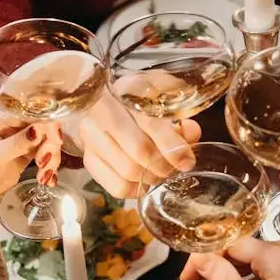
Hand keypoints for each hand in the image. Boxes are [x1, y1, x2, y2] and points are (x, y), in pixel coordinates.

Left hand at [0, 104, 61, 226]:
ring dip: (51, 156)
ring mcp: (21, 133)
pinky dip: (51, 163)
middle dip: (49, 142)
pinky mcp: (29, 148)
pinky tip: (46, 179)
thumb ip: (16, 143)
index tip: (51, 141)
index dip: (44, 122)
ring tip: (43, 176)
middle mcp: (11, 118)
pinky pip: (48, 150)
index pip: (29, 108)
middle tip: (43, 163)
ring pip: (49, 136)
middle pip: (44, 121)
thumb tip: (40, 129)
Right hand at [77, 90, 200, 197]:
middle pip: (139, 150)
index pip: (151, 123)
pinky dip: (136, 189)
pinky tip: (143, 180)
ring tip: (159, 171)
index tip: (187, 160)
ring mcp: (90, 136)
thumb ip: (179, 112)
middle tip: (174, 167)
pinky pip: (116, 186)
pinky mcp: (88, 158)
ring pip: (127, 171)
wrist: (105, 99)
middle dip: (163, 164)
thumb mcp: (162, 94)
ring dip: (151, 177)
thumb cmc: (138, 97)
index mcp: (125, 89)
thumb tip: (191, 133)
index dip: (172, 145)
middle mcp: (101, 111)